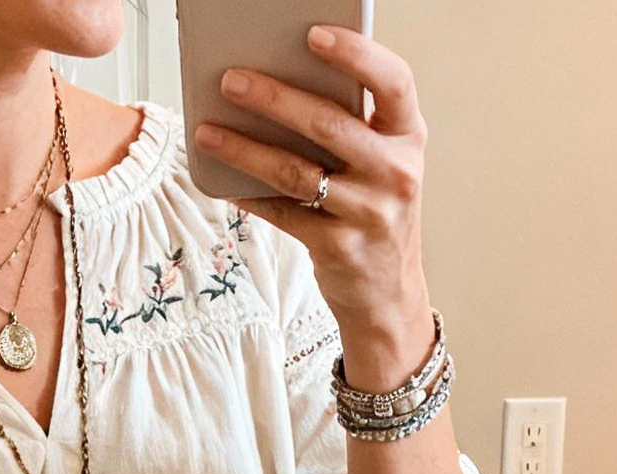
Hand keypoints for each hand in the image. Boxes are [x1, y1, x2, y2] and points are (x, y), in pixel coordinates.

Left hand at [196, 24, 433, 386]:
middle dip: (273, 98)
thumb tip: (279, 82)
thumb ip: (351, 125)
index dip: (357, 55)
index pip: (393, 82)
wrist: (387, 295)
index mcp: (408, 137)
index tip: (314, 35)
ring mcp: (369, 213)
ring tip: (208, 132)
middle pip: (328, 123)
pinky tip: (224, 182)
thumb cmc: (376, 214)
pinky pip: (284, 213)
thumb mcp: (381, 164)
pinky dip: (251, 196)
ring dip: (246, 149)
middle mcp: (396, 173)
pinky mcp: (339, 248)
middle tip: (231, 80)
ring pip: (297, 170)